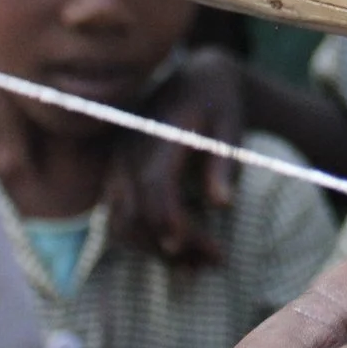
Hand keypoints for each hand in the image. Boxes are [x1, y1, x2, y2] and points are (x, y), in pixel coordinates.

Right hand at [113, 45, 247, 264]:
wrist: (194, 82)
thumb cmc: (217, 105)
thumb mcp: (230, 125)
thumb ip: (224, 162)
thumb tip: (223, 204)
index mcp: (157, 132)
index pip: (152, 182)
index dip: (166, 217)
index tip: (190, 247)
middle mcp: (128, 150)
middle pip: (134, 211)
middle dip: (171, 244)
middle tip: (217, 260)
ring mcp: (116, 166)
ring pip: (122, 224)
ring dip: (157, 252)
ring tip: (203, 265)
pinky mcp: (116, 181)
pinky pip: (122, 221)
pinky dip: (147, 243)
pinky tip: (182, 256)